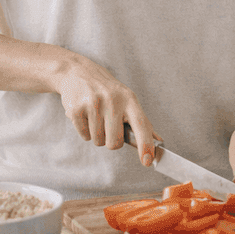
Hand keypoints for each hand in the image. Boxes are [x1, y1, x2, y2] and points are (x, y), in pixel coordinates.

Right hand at [54, 52, 158, 166]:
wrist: (78, 72)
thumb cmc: (107, 90)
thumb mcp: (127, 99)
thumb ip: (142, 122)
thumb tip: (158, 142)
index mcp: (129, 99)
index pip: (141, 125)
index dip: (145, 145)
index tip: (148, 161)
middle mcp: (112, 100)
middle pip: (114, 143)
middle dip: (111, 140)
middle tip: (108, 124)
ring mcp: (93, 104)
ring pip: (98, 141)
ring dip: (97, 135)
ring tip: (95, 116)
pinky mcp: (76, 109)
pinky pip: (84, 136)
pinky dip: (84, 130)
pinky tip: (85, 115)